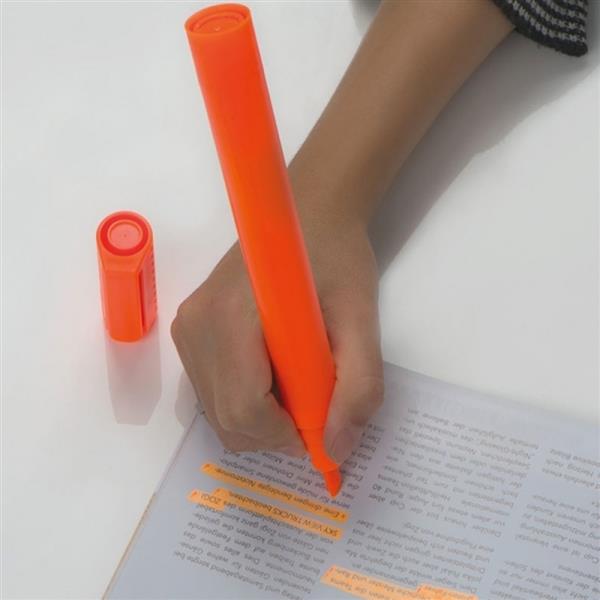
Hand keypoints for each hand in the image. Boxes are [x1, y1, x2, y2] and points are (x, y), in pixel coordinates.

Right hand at [171, 196, 382, 464]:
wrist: (305, 215)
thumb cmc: (336, 258)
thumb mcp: (362, 320)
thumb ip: (358, 387)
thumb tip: (336, 448)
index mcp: (231, 318)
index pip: (243, 408)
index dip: (284, 435)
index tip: (319, 428)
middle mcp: (196, 327)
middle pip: (226, 419)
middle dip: (273, 432)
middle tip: (314, 405)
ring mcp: (186, 329)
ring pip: (216, 412)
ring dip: (260, 418)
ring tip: (296, 381)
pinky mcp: (188, 331)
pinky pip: (212, 391)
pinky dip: (244, 401)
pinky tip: (272, 373)